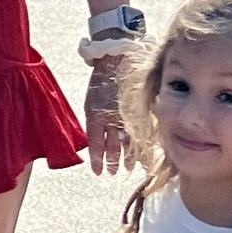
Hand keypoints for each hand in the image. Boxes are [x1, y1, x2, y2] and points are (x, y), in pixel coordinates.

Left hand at [84, 61, 133, 175]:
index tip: (98, 172)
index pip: (95, 143)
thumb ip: (93, 123)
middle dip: (112, 162)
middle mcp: (110, 116)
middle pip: (111, 146)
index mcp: (94, 114)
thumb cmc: (101, 81)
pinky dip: (140, 143)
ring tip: (127, 168)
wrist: (116, 59)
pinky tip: (141, 153)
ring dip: (127, 157)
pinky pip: (140, 130)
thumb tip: (96, 143)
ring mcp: (126, 113)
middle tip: (112, 173)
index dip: (97, 159)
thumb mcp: (90, 102)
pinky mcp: (138, 108)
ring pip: (127, 141)